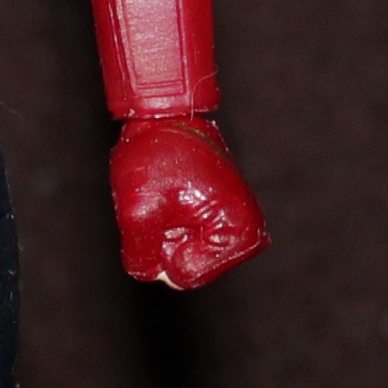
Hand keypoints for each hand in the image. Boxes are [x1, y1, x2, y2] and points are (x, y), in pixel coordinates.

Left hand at [110, 114, 266, 289]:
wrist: (167, 112)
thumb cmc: (158, 152)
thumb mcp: (137, 210)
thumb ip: (142, 257)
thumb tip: (154, 274)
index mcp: (240, 232)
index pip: (185, 274)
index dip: (161, 247)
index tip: (164, 207)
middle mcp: (249, 232)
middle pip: (189, 268)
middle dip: (167, 240)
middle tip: (164, 201)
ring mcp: (240, 224)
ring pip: (187, 254)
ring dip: (169, 231)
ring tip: (169, 196)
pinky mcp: (227, 216)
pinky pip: (190, 239)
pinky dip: (175, 222)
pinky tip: (173, 196)